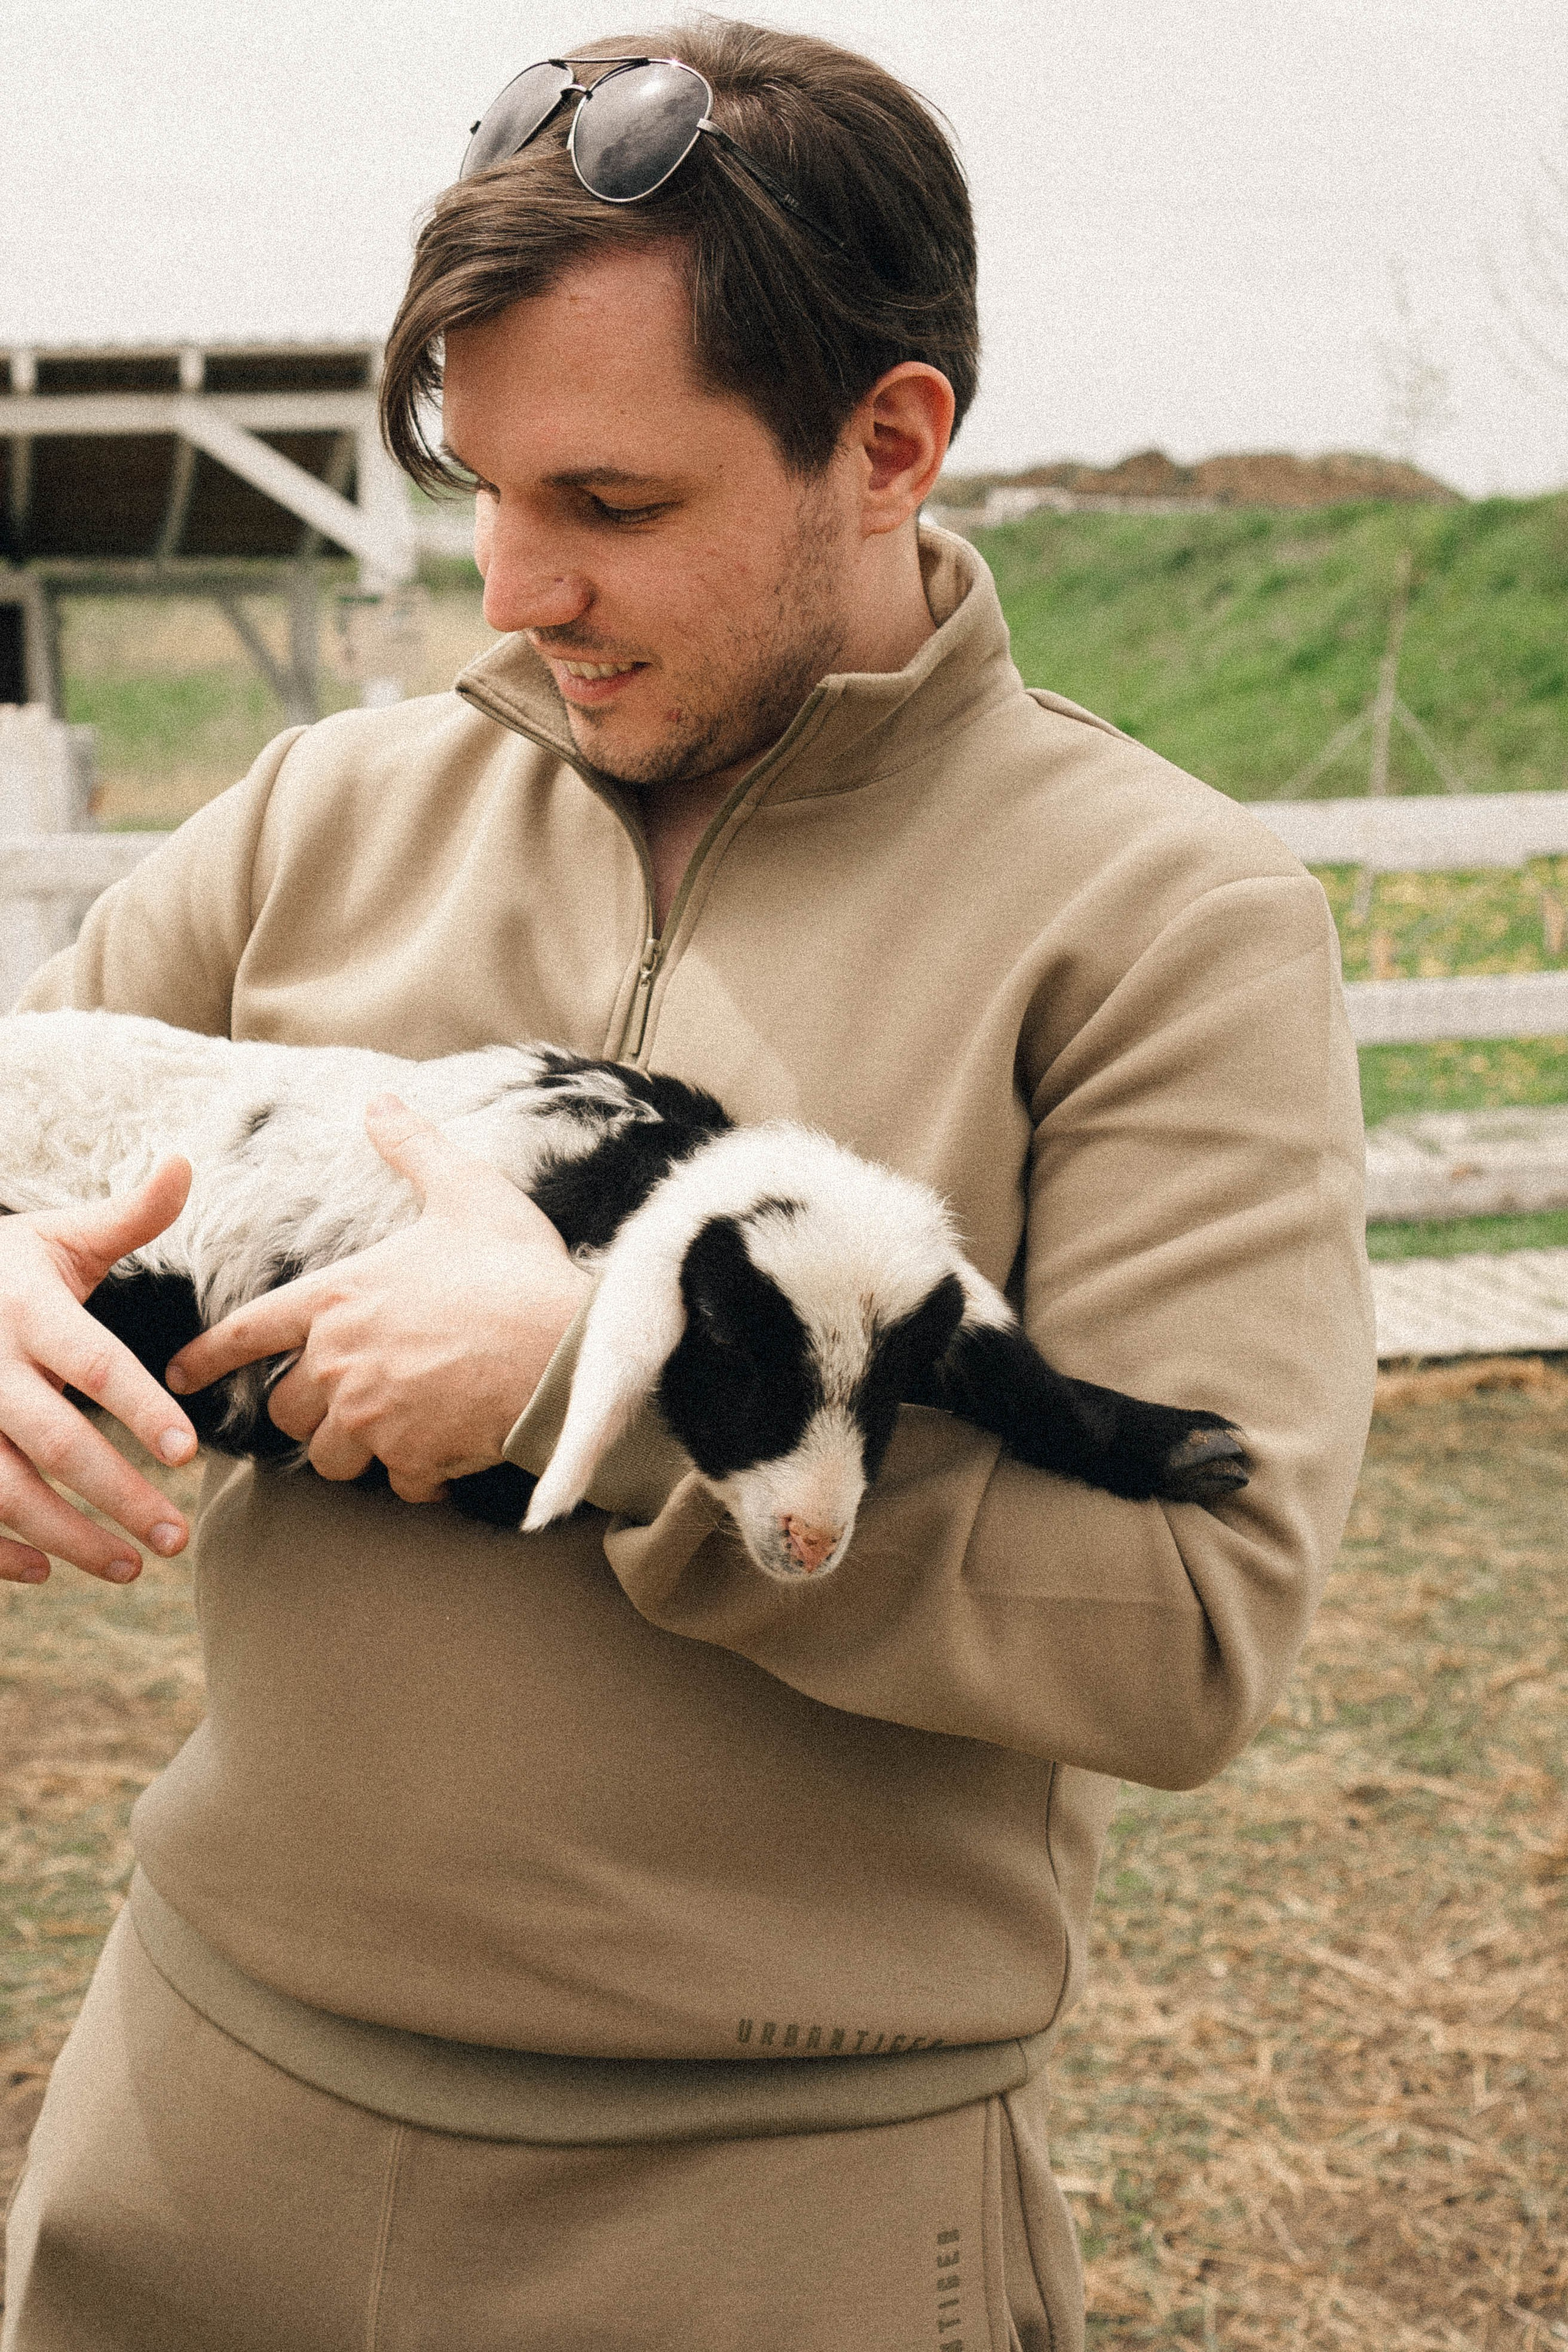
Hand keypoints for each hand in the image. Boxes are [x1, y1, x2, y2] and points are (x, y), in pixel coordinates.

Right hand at [0, 1160, 198, 1584]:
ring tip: (131, 1566)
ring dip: (67, 1537)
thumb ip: (127, 1215)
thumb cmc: (5, 1269)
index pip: (93, 1363)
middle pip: (56, 1440)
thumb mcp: (57, 1238)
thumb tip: (185, 1161)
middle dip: (117, 1493)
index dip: (140, 1407)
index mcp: (26, 1310)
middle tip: (176, 1536)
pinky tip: (43, 1571)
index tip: (189, 1451)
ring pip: (7, 1490)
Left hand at [167, 1095, 591, 1503]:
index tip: (178, 1376)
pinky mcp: (414, 1459)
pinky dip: (416, 1474)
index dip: (207, 1357)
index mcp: (339, 1300)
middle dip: (310, 1409)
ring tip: (393, 1430)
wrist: (567, 1346)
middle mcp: (341, 1364)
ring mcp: (374, 1418)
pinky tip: (445, 1453)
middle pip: (287, 1410)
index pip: (247, 1333)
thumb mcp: (465, 1191)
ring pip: (332, 1457)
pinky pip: (398, 1483)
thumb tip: (381, 1102)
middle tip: (351, 1397)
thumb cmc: (513, 1267)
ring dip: (356, 1448)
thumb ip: (414, 1148)